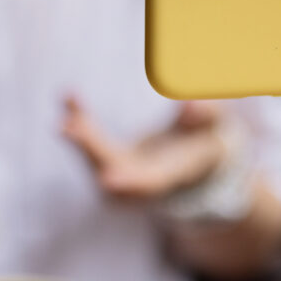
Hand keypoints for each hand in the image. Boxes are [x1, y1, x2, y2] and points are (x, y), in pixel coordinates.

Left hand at [61, 95, 232, 199]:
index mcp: (170, 177)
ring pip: (95, 161)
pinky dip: (80, 122)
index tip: (106, 181)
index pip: (147, 185)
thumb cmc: (206, 139)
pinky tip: (69, 96)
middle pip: (112, 172)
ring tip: (70, 103)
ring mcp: (123, 176)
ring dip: (81, 135)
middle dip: (90, 151)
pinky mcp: (110, 164)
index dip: (129, 184)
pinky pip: (89, 148)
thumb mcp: (214, 127)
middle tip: (66, 127)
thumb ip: (205, 114)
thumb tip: (188, 103)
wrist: (194, 160)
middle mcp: (141, 184)